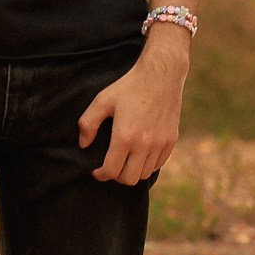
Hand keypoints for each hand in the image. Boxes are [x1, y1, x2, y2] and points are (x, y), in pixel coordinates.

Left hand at [77, 32, 189, 183]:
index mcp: (125, 136)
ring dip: (132, 171)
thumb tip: (83, 144)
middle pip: (129, 179)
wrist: (160, 76)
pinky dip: (147, 165)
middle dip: (116, 176)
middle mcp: (145, 144)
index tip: (96, 172)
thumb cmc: (128, 87)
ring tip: (123, 161)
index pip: (112, 170)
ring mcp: (161, 144)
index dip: (101, 175)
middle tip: (109, 167)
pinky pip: (158, 164)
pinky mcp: (171, 140)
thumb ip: (88, 123)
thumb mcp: (102, 100)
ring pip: (144, 174)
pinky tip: (138, 155)